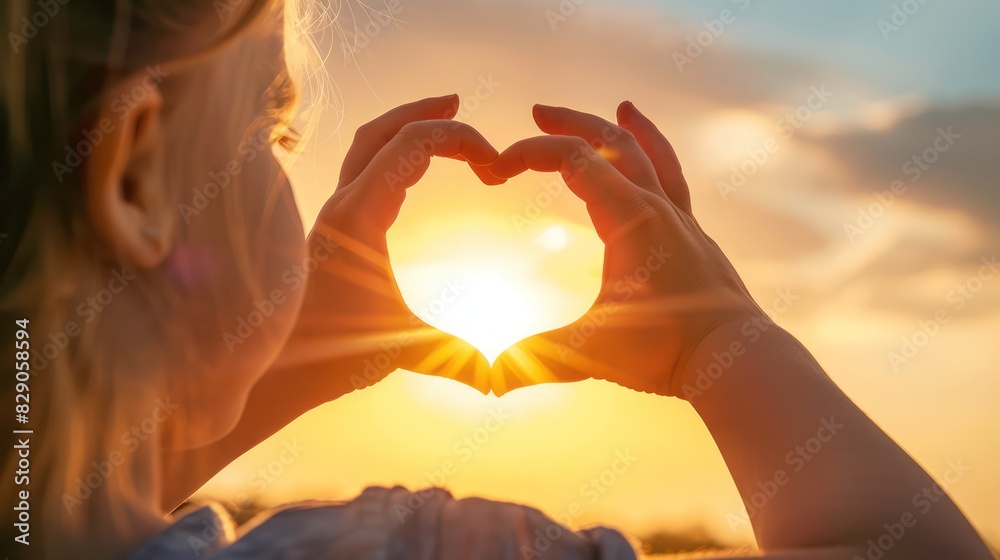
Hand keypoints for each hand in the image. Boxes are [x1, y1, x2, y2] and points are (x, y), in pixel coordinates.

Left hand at [274, 95, 499, 396]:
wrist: (274, 368)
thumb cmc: (330, 356)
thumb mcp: (403, 350)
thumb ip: (454, 358)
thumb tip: (498, 380)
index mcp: (359, 216)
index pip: (411, 145)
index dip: (460, 141)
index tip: (496, 171)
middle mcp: (341, 205)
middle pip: (382, 131)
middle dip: (425, 113)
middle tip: (460, 106)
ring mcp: (333, 215)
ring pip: (365, 147)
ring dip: (402, 129)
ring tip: (438, 124)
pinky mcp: (332, 230)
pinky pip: (361, 172)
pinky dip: (390, 157)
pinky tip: (410, 176)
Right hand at [488, 102, 763, 395]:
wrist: (734, 358)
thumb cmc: (666, 351)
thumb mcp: (590, 352)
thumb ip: (536, 358)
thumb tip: (490, 380)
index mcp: (628, 218)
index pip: (574, 159)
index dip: (530, 153)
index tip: (497, 168)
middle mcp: (656, 207)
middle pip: (611, 142)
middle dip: (570, 123)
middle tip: (537, 112)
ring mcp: (679, 219)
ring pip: (651, 155)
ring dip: (625, 130)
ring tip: (620, 107)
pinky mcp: (692, 236)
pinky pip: (675, 182)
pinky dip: (663, 159)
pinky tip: (655, 162)